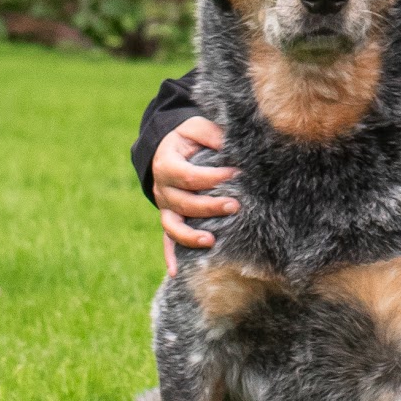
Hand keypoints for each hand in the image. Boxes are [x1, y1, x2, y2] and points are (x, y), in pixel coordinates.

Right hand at [155, 116, 235, 250]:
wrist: (166, 149)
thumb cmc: (187, 138)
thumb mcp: (196, 127)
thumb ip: (211, 134)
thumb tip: (231, 146)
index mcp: (167, 165)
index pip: (190, 176)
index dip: (213, 177)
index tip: (237, 173)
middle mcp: (162, 189)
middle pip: (184, 203)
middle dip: (211, 206)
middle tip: (236, 206)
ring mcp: (165, 207)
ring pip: (173, 226)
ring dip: (190, 236)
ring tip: (212, 240)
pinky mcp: (169, 218)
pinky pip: (167, 240)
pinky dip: (170, 256)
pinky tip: (176, 272)